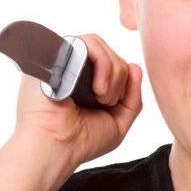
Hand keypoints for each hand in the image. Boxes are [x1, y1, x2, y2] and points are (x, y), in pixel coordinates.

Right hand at [12, 33, 143, 170]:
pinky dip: (104, 64)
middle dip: (119, 76)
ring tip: (102, 98)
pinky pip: (89, 43)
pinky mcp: (54, 53)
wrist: (56, 147)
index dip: (122, 77)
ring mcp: (60, 58)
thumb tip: (136, 66)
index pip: (110, 62)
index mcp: (81, 81)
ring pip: (100, 45)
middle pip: (107, 52)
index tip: (116, 102)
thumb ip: (132, 97)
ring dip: (113, 72)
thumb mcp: (117, 121)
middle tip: (108, 102)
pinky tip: (97, 89)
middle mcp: (68, 66)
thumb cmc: (81, 141)